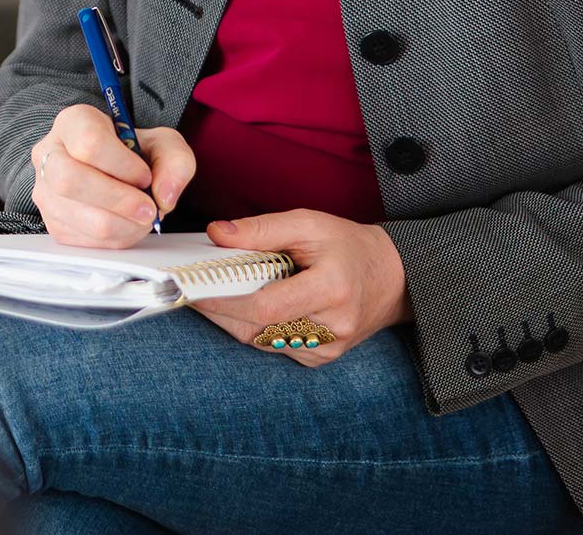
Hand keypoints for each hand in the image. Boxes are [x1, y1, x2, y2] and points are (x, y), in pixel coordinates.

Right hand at [30, 106, 196, 248]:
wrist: (117, 170)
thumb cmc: (135, 153)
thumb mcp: (164, 144)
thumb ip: (175, 162)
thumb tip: (164, 197)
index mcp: (74, 122)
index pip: (89, 142)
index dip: (122, 165)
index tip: (145, 176)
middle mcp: (49, 154)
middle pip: (70, 180)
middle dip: (118, 200)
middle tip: (149, 209)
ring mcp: (45, 190)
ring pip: (76, 215)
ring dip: (120, 224)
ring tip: (143, 218)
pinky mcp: (52, 222)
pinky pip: (81, 238)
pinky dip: (114, 238)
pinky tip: (128, 225)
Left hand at [190, 209, 413, 364]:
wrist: (392, 278)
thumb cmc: (347, 245)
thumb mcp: (308, 223)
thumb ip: (261, 229)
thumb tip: (216, 234)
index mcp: (331, 289)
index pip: (265, 306)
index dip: (225, 300)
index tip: (195, 287)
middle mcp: (331, 327)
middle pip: (257, 329)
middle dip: (219, 309)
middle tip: (190, 289)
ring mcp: (327, 349)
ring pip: (261, 341)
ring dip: (232, 318)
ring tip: (213, 292)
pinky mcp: (321, 358)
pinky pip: (274, 345)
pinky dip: (253, 326)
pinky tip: (244, 305)